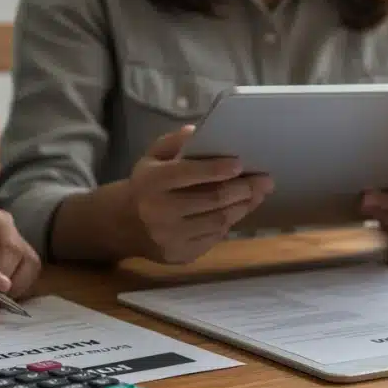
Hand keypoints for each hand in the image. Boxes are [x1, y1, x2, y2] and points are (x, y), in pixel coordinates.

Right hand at [127, 126, 273, 263]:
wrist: (124, 225)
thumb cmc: (147, 185)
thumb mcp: (152, 158)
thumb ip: (174, 142)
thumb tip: (199, 132)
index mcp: (152, 182)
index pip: (189, 173)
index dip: (217, 169)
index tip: (241, 163)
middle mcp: (159, 211)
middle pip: (212, 200)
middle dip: (243, 189)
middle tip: (264, 181)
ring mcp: (170, 237)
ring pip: (218, 221)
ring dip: (242, 207)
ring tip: (257, 194)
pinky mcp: (180, 255)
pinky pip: (214, 238)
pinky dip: (229, 223)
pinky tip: (237, 211)